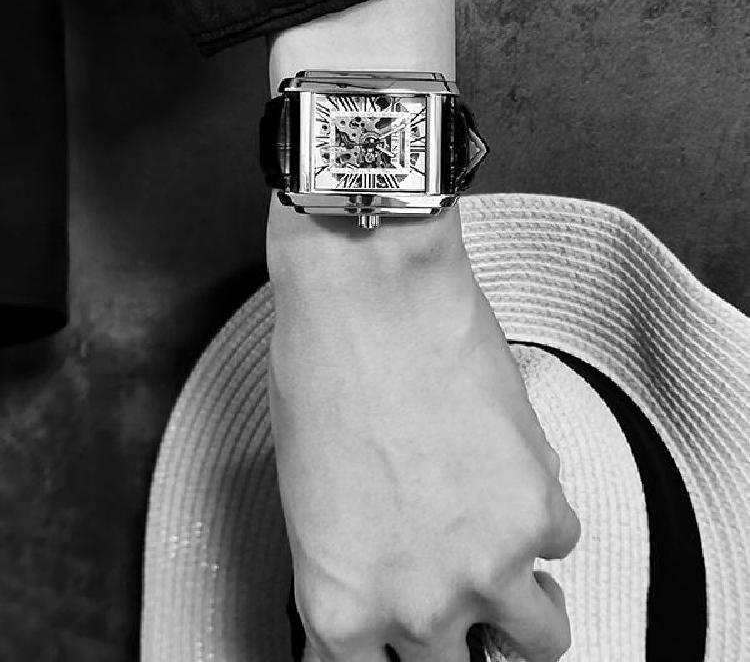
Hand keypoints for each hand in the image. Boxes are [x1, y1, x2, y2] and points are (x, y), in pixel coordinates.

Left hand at [266, 198, 580, 661]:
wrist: (372, 295)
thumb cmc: (321, 368)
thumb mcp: (307, 490)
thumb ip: (351, 558)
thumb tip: (389, 568)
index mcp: (342, 604)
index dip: (384, 655)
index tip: (400, 641)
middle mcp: (416, 605)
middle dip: (457, 636)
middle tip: (459, 596)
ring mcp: (486, 567)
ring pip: (541, 639)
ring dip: (528, 609)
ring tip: (512, 567)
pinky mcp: (539, 510)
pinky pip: (561, 543)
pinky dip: (543, 516)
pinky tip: (514, 477)